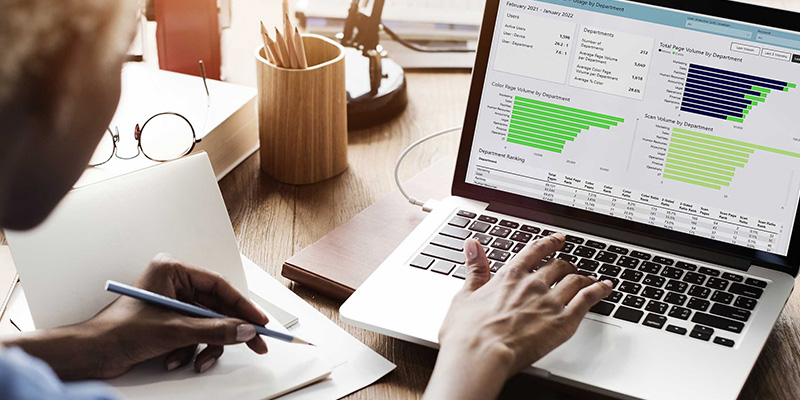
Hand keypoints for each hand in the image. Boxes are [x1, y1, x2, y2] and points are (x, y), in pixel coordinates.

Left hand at [5, 254, 268, 379]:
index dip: (242, 305)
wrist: (90, 354)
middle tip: (255, 343)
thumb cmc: (119, 331)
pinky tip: (174, 360)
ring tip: (198, 362)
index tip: (260, 321)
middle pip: (216, 307)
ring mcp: (171, 304)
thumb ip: (215, 330)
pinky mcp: (168, 322)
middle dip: (229, 331)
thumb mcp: (174, 331)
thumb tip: (245, 330)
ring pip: (207, 325)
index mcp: (172, 271)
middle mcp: (174, 284)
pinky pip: (194, 335)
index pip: (218, 286)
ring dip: (204, 346)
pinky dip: (189, 351)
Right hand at [423, 233, 612, 399]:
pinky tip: (606, 288)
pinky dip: (600, 290)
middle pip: (558, 265)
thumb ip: (474, 268)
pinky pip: (588, 299)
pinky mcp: (563, 321)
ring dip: (584, 277)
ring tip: (589, 279)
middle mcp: (533, 283)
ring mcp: (550, 301)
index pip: (535, 251)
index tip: (558, 239)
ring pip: (576, 280)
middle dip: (566, 264)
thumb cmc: (468, 332)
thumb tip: (472, 245)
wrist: (480, 354)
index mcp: (510, 276)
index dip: (549, 243)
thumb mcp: (465, 294)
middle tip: (570, 267)